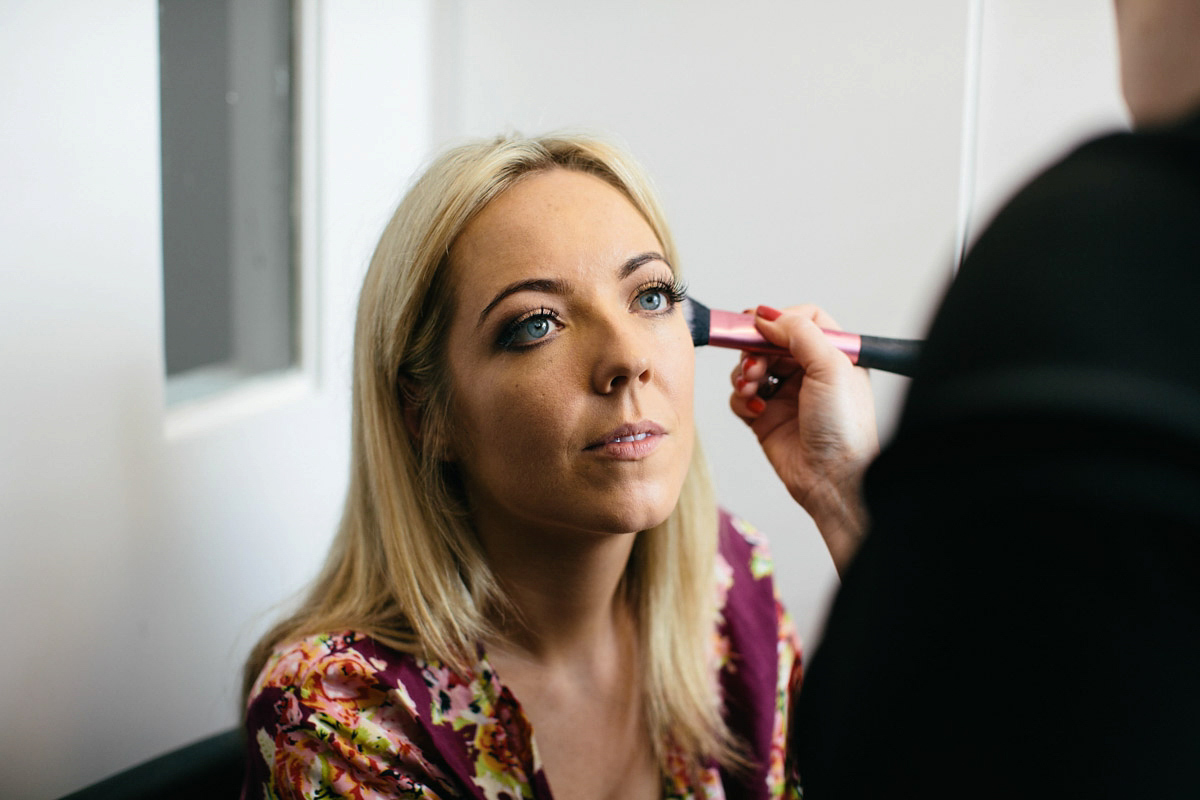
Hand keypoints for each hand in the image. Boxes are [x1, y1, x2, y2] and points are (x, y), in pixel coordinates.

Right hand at [730, 305, 878, 574]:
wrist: (834, 479)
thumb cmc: (845, 429)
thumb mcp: (831, 366)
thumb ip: (799, 332)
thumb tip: (766, 315)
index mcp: (833, 356)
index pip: (803, 320)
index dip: (781, 320)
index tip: (763, 327)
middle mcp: (809, 373)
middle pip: (770, 342)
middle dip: (756, 350)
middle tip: (754, 364)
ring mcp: (786, 396)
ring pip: (751, 367)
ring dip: (744, 373)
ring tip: (751, 387)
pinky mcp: (766, 419)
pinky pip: (741, 397)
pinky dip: (740, 399)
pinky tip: (754, 410)